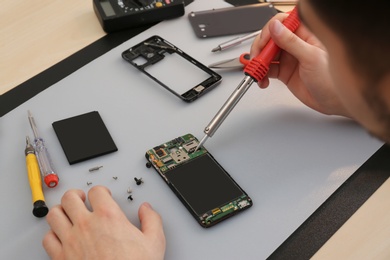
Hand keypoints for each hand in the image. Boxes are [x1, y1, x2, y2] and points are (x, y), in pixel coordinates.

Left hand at [43, 186, 165, 259]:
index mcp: (108, 217)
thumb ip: (152, 220)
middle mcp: (86, 225)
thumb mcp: (154, 242)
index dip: (100, 191)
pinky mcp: (60, 258)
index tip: (103, 195)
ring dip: (61, 211)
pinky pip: (47, 239)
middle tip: (81, 198)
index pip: (96, 191)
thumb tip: (147, 210)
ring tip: (68, 213)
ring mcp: (70, 241)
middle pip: (70, 197)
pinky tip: (61, 236)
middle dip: (76, 195)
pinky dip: (52, 234)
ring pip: (54, 215)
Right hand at [250, 13, 349, 116]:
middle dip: (261, 47)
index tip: (265, 41)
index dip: (271, 30)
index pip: (283, 23)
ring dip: (259, 62)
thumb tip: (276, 28)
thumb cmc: (332, 79)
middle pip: (271, 39)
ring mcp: (289, 58)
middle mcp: (296, 45)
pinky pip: (268, 70)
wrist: (334, 102)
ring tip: (258, 71)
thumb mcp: (311, 57)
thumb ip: (291, 42)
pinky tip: (263, 79)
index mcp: (305, 35)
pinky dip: (262, 74)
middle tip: (258, 58)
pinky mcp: (284, 72)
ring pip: (267, 54)